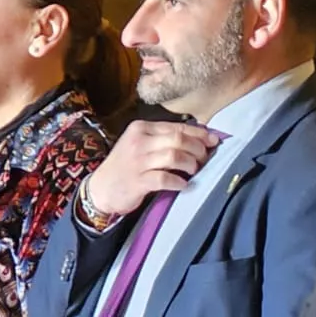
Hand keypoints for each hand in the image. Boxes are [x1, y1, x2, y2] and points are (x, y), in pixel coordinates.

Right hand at [85, 120, 219, 217]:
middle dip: (198, 149)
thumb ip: (164, 140)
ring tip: (194, 171)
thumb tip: (200, 140)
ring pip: (174, 156)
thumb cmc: (127, 166)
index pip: (177, 127)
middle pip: (178, 140)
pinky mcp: (138, 181)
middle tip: (205, 159)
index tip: (214, 140)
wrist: (101, 189)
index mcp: (141, 128)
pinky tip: (185, 185)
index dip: (199, 134)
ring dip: (190, 164)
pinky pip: (165, 178)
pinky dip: (179, 182)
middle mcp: (139, 141)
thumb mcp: (141, 145)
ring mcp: (138, 161)